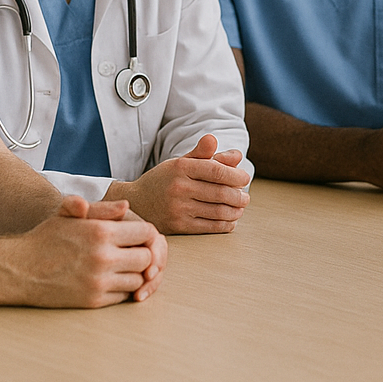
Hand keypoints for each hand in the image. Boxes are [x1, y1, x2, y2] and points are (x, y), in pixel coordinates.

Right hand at [14, 195, 167, 306]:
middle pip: (146, 258)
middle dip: (141, 254)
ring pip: (138, 279)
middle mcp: (103, 257)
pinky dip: (120, 289)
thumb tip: (125, 207)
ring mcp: (99, 281)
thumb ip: (101, 209)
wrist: (19, 270)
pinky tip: (108, 280)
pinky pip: (122, 296)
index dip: (144, 234)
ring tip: (118, 267)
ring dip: (132, 273)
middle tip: (129, 253)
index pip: (147, 233)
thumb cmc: (46, 238)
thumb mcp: (69, 215)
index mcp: (101, 232)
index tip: (135, 237)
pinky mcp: (93, 301)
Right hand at [111, 134, 251, 234]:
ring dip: (235, 211)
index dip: (236, 176)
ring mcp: (178, 208)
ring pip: (218, 211)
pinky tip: (231, 220)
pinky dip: (225, 224)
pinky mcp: (178, 226)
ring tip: (240, 208)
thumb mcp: (181, 162)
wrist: (137, 203)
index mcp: (181, 167)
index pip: (216, 171)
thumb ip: (207, 156)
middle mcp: (179, 187)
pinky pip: (209, 226)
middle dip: (239, 196)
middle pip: (220, 193)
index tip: (245, 179)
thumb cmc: (164, 180)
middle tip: (245, 197)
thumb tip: (237, 155)